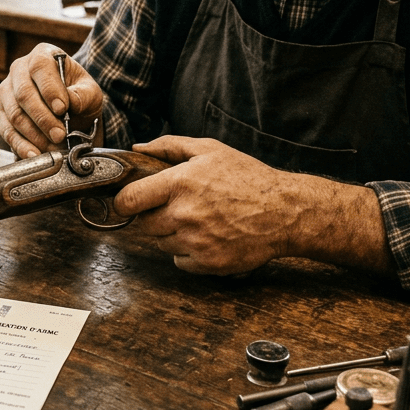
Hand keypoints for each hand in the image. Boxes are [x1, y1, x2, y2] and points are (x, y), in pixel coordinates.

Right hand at [0, 43, 103, 157]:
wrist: (67, 110)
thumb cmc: (78, 95)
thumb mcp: (90, 92)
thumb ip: (84, 95)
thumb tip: (71, 102)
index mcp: (42, 55)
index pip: (40, 67)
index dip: (50, 89)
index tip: (62, 109)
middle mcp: (19, 69)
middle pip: (24, 94)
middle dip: (43, 118)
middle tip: (59, 135)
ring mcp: (6, 90)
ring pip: (14, 114)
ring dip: (33, 134)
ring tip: (52, 147)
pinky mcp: (0, 111)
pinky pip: (5, 130)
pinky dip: (20, 145)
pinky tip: (34, 154)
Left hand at [114, 136, 388, 274]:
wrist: (284, 211)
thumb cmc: (248, 178)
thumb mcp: (209, 150)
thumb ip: (169, 147)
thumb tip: (138, 149)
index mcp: (180, 183)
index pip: (128, 201)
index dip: (125, 201)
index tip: (130, 201)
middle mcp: (184, 214)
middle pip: (143, 224)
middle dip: (153, 216)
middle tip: (175, 207)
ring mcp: (195, 241)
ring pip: (160, 243)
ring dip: (171, 233)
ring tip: (197, 219)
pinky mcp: (207, 263)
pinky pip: (179, 260)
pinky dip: (187, 251)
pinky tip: (207, 236)